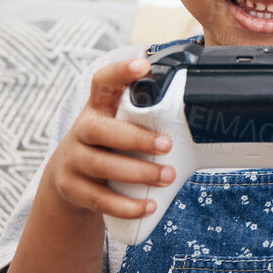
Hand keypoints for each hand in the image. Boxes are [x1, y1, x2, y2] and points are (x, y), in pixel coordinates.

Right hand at [46, 57, 173, 218]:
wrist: (68, 178)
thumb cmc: (110, 146)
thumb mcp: (121, 127)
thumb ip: (148, 121)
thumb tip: (205, 123)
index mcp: (98, 110)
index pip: (102, 82)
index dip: (120, 72)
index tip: (144, 65)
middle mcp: (81, 131)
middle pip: (100, 130)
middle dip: (136, 138)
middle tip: (168, 145)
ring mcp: (73, 160)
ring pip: (101, 166)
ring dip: (138, 173)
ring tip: (167, 176)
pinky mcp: (71, 189)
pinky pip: (99, 199)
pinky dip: (126, 205)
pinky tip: (149, 206)